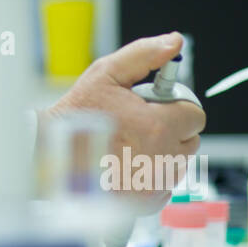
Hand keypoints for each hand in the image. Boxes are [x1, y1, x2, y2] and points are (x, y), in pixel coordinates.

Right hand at [44, 32, 205, 208]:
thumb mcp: (106, 74)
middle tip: (140, 123)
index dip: (177, 106)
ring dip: (163, 152)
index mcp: (157, 126)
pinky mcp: (145, 204)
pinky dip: (152, 176)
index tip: (157, 105)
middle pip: (190, 140)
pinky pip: (165, 186)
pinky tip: (127, 165)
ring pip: (179, 164)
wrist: (51, 157)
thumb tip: (174, 42)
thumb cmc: (76, 116)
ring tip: (130, 144)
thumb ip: (144, 54)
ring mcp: (153, 185)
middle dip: (172, 129)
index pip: (195, 115)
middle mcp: (160, 160)